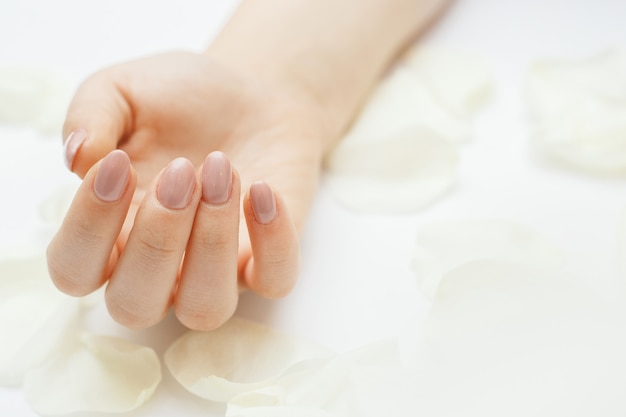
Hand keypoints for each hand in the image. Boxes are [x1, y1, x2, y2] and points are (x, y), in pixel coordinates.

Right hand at [47, 51, 328, 329]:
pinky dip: (273, 242)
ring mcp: (216, 270)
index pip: (75, 269)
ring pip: (205, 308)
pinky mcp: (267, 260)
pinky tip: (265, 189)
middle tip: (183, 170)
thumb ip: (91, 115)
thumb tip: (76, 157)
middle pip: (135, 305)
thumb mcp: (124, 89)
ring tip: (223, 170)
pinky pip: (274, 281)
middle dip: (157, 240)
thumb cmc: (180, 98)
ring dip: (212, 244)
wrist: (253, 93)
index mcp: (110, 233)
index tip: (118, 163)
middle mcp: (159, 266)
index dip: (88, 228)